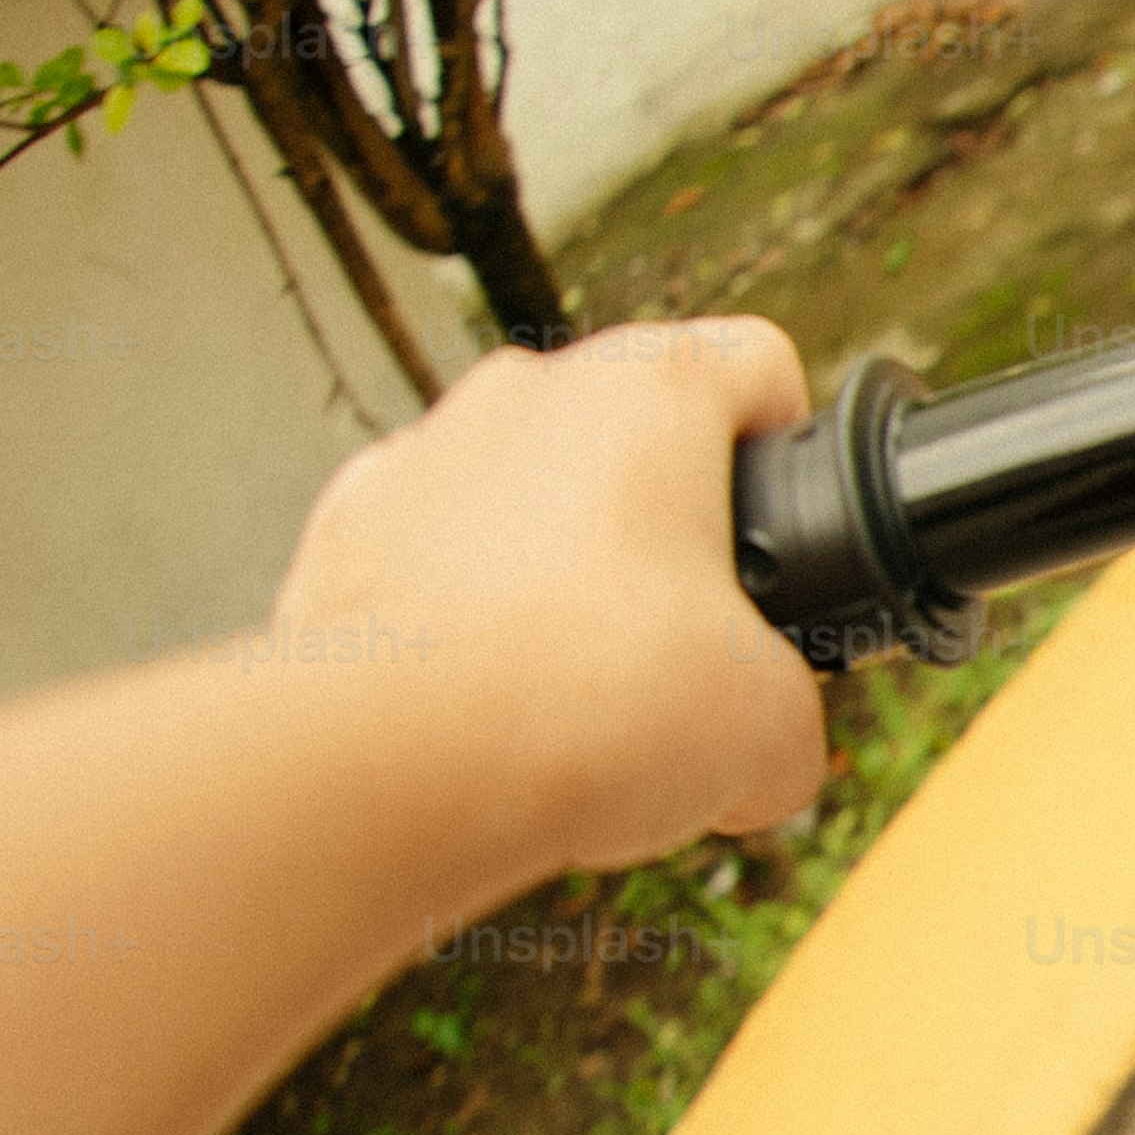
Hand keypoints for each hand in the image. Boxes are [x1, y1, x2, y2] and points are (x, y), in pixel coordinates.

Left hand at [268, 317, 830, 875]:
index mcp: (651, 392)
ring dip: (561, 570)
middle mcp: (525, 394)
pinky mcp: (341, 535)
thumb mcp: (773, 733)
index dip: (794, 452)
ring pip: (525, 493)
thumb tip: (761, 751)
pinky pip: (434, 557)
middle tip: (687, 640)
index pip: (759, 365)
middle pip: (633, 433)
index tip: (788, 535)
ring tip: (577, 692)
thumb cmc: (590, 707)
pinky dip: (466, 618)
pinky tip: (486, 702)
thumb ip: (786, 712)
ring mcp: (419, 454)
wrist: (394, 768)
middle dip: (667, 526)